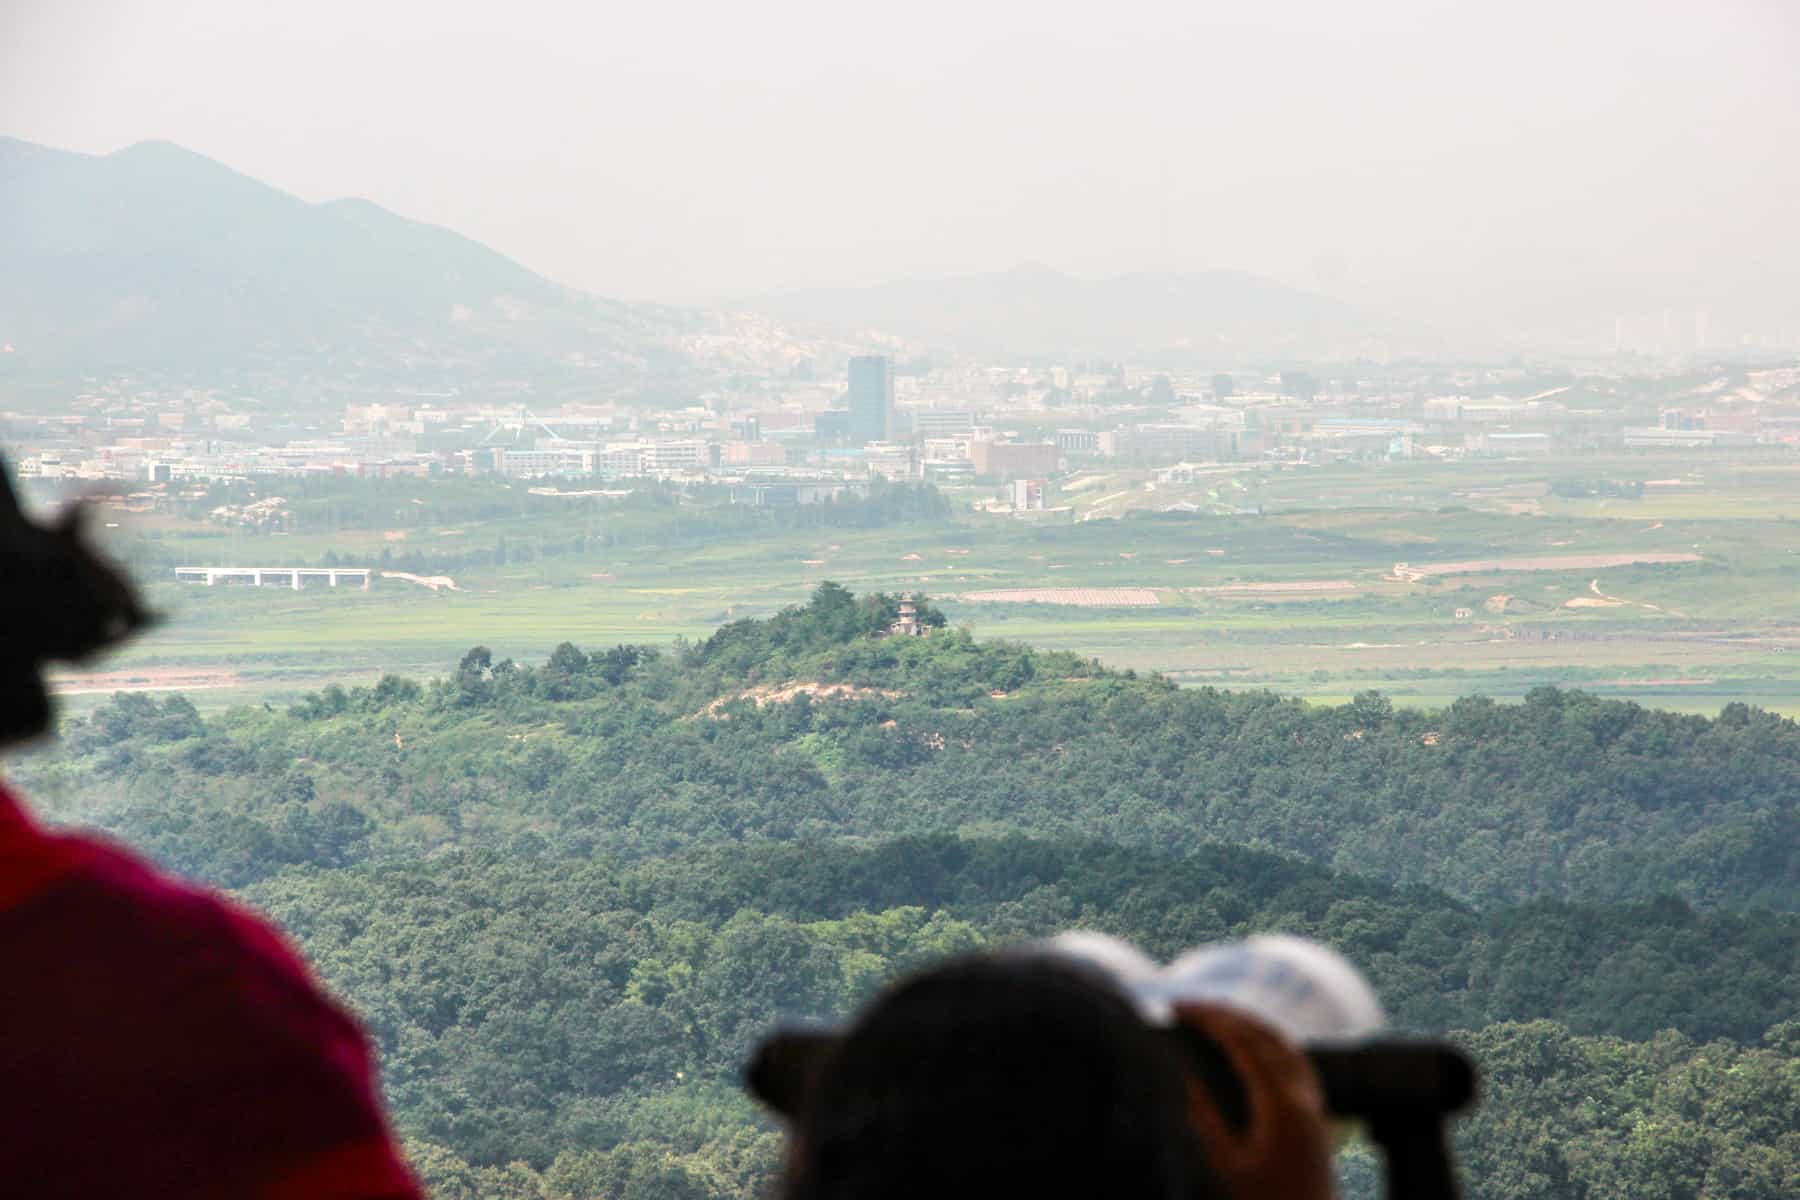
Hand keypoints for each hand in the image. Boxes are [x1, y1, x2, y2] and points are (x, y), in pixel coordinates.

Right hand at [1171, 1001, 1334, 1199]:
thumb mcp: (1225, 1168)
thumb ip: (1205, 1120)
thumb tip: (1185, 1076)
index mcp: (1281, 1105)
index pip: (1242, 1043)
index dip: (1208, 1019)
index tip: (1176, 1008)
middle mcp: (1304, 1097)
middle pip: (1265, 1035)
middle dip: (1225, 1013)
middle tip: (1187, 1005)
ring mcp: (1315, 1105)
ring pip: (1285, 1044)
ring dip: (1249, 1024)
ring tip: (1214, 1016)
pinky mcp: (1317, 1117)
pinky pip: (1297, 1061)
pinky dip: (1270, 1042)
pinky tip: (1254, 1047)